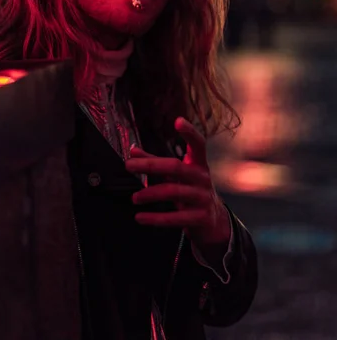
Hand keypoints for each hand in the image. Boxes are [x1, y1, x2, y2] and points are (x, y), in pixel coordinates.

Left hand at [125, 117, 230, 253]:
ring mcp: (203, 198)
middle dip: (150, 165)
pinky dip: (155, 218)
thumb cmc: (192, 192)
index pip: (198, 144)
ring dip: (150, 193)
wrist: (214, 222)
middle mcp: (202, 178)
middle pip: (176, 167)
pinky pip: (175, 217)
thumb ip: (155, 163)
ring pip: (173, 191)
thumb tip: (133, 151)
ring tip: (134, 197)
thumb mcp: (177, 176)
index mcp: (198, 164)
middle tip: (129, 165)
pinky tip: (140, 217)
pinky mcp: (200, 217)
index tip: (178, 121)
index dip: (189, 132)